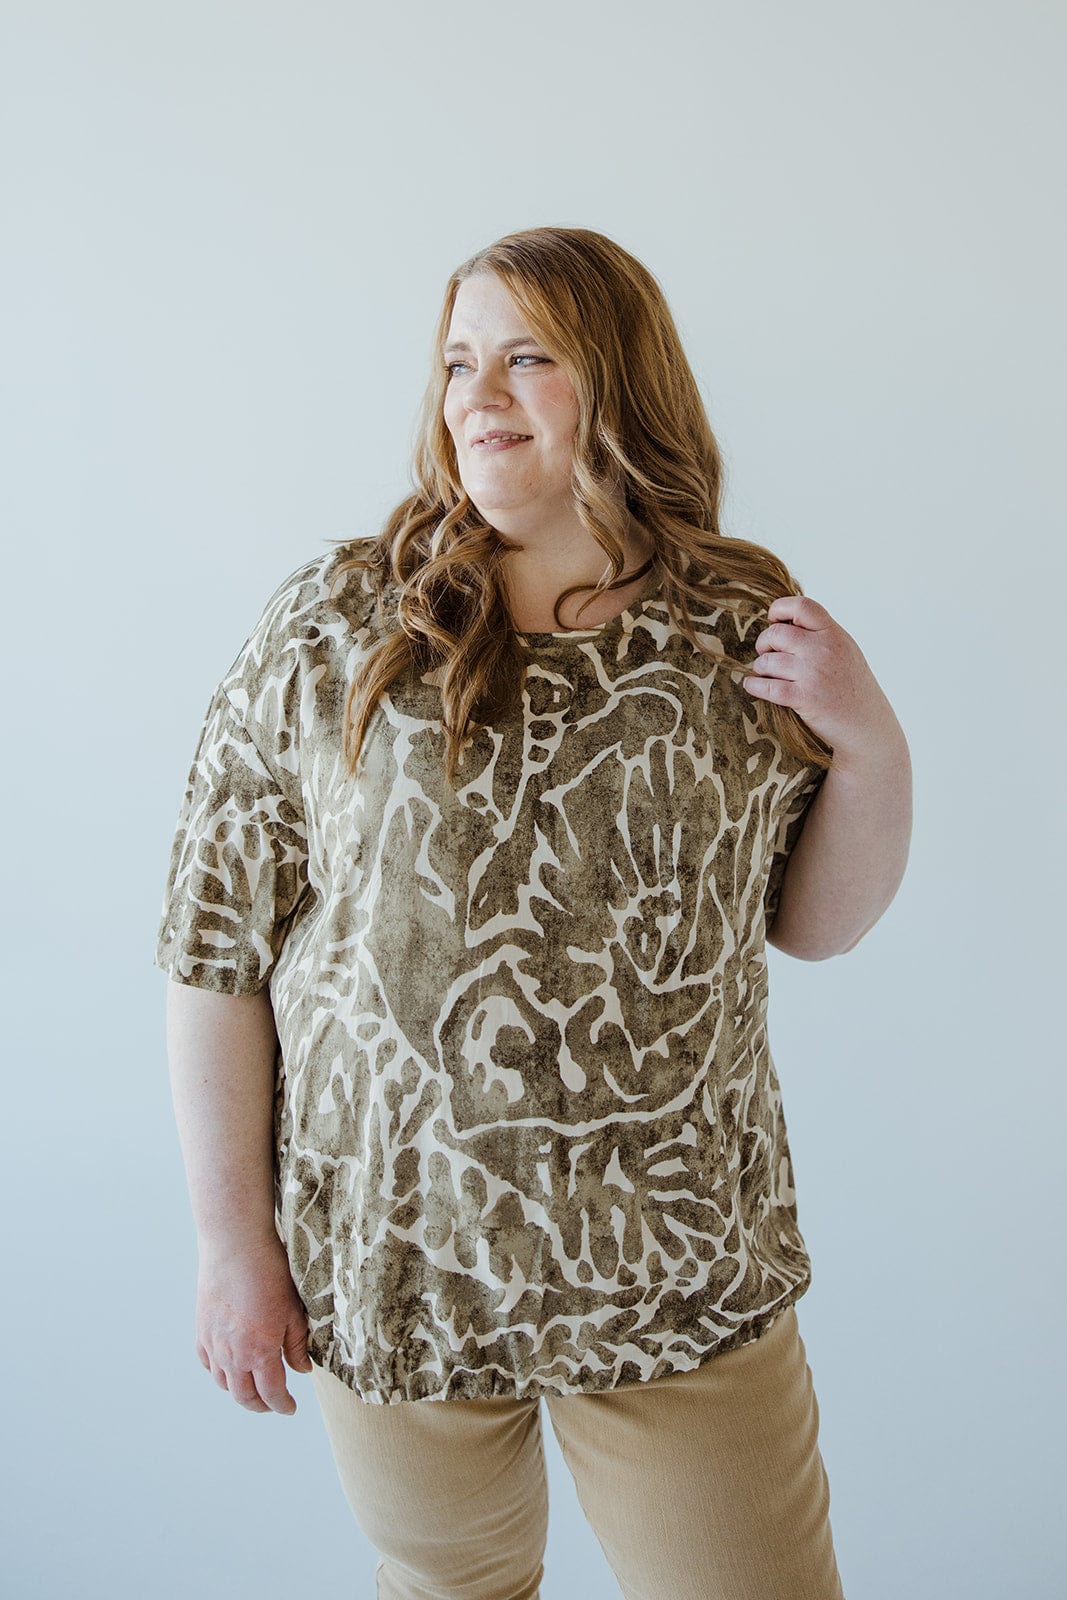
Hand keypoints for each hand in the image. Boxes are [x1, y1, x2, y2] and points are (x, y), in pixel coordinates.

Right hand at [195, 1234, 312, 1414]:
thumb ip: (297, 1345)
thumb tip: (302, 1369)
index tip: (289, 1408)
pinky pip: (207, 1363)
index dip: (282, 1405)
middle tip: (272, 1404)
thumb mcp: (294, 1310)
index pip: (271, 1393)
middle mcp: (232, 1355)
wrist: (235, 1246)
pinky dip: (218, 1372)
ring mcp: (213, 1344)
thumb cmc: (269, 1273)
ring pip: (223, 1383)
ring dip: (238, 1391)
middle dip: (260, 1406)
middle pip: (244, 1396)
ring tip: (252, 1388)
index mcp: (259, 1353)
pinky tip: (228, 1367)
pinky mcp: (201, 1330)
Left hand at [742, 594, 898, 765]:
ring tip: (765, 672)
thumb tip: (785, 623)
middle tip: (765, 652)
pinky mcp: (805, 698)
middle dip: (764, 643)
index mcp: (834, 634)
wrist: (868, 725)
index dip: (780, 609)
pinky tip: (753, 685)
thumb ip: (822, 634)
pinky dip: (754, 685)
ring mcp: (814, 674)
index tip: (774, 620)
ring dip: (760, 667)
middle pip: (776, 634)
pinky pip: (768, 686)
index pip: (802, 606)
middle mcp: (824, 650)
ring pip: (768, 661)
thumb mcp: (846, 650)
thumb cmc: (853, 688)